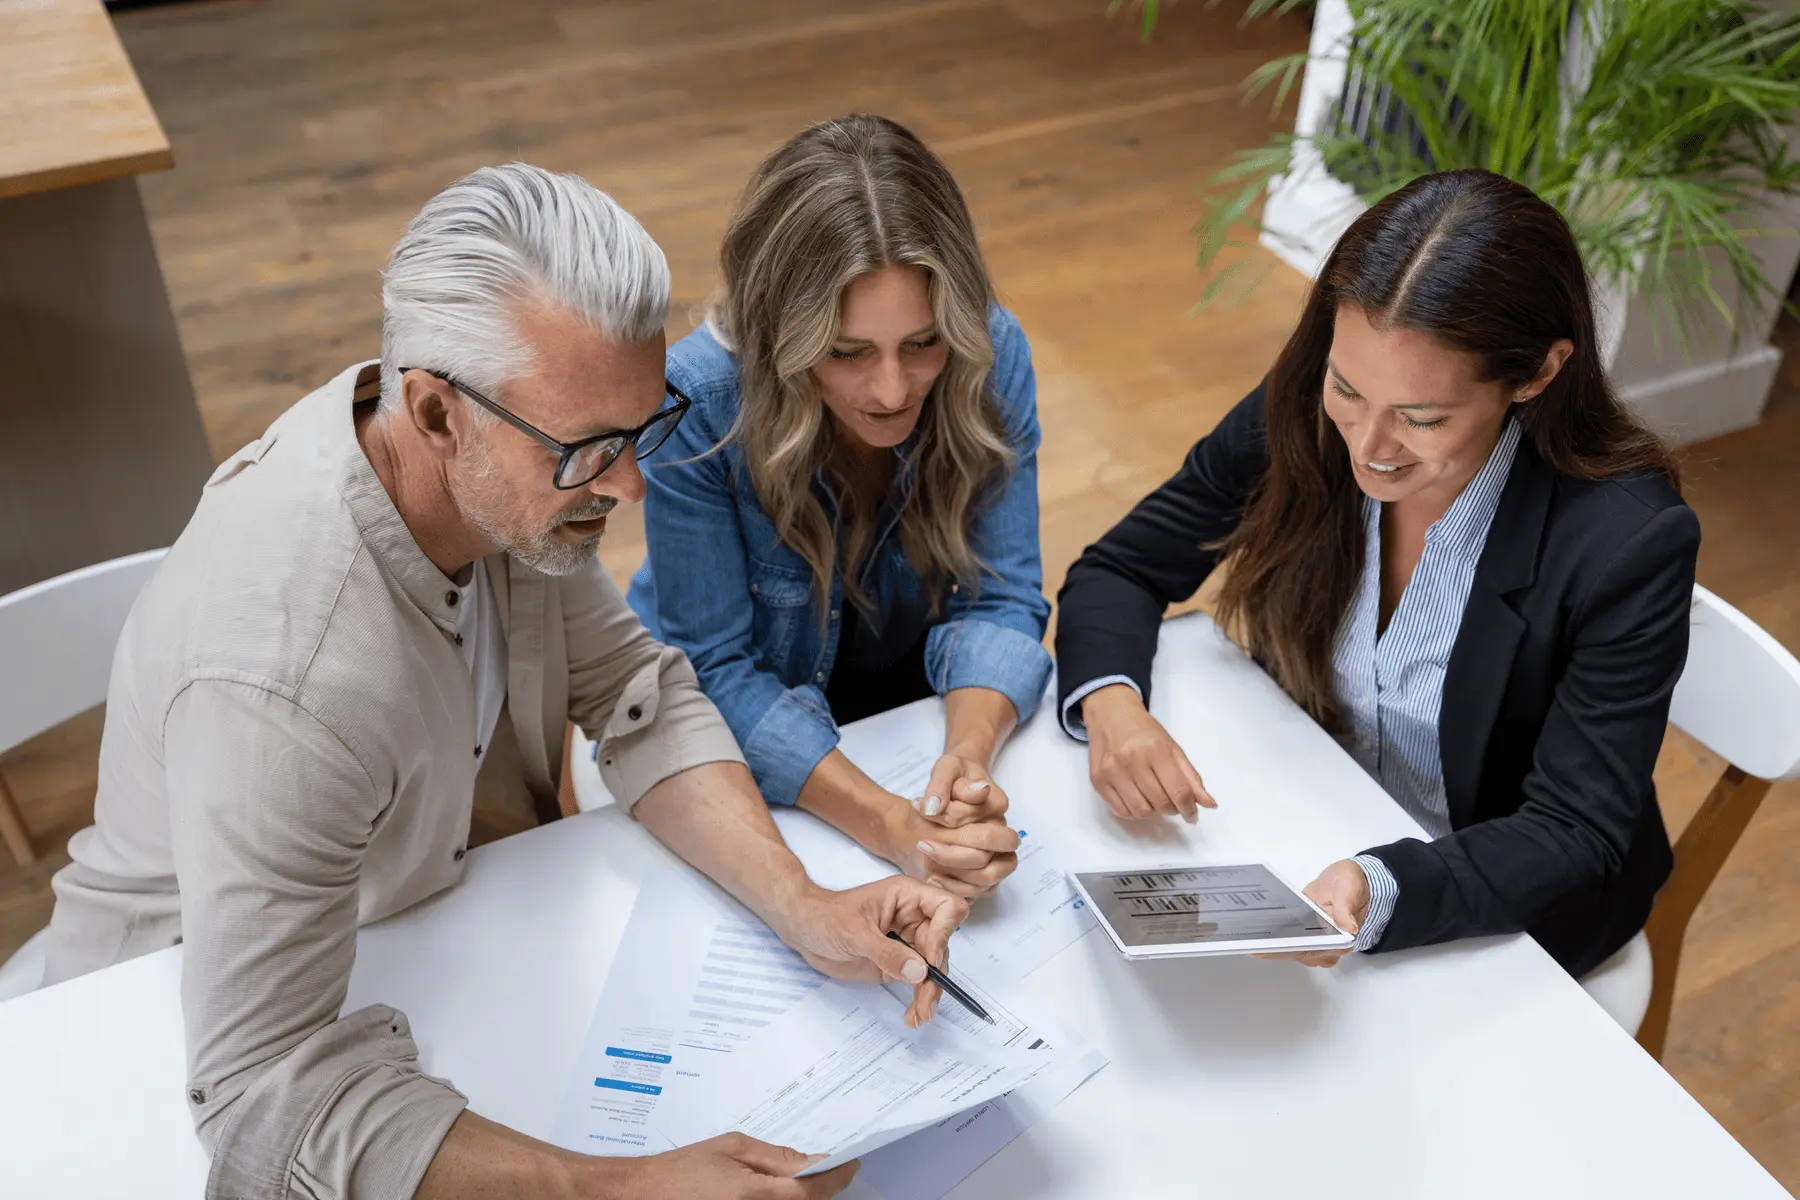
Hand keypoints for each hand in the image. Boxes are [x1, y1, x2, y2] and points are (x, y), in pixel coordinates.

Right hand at [607, 1133, 857, 1198]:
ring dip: (802, 1198)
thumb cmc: (683, 1170)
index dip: (836, 1178)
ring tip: (804, 1177)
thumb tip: (808, 1160)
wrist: (644, 1194)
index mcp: (754, 1193)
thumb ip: (773, 1155)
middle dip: (820, 1188)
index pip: (811, 1192)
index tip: (851, 1165)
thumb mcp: (731, 1147)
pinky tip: (780, 1190)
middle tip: (829, 1167)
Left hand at [774, 875, 969, 1025]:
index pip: (947, 907)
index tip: (930, 959)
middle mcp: (914, 918)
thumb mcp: (854, 933)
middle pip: (944, 945)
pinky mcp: (899, 963)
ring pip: (934, 968)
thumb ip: (886, 952)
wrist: (804, 930)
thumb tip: (919, 972)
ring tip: (919, 1015)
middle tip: (924, 999)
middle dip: (936, 974)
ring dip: (930, 993)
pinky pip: (919, 982)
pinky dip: (919, 999)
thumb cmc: (824, 917)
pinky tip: (913, 1015)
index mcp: (907, 896)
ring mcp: (908, 942)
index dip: (945, 932)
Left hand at [888, 753, 1018, 896]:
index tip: (921, 810)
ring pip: (988, 878)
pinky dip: (957, 889)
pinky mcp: (990, 869)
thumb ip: (940, 785)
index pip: (974, 818)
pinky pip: (981, 890)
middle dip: (952, 855)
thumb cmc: (954, 775)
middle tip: (922, 845)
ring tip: (926, 865)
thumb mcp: (945, 769)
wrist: (955, 787)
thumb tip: (934, 807)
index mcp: (997, 804)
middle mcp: (1003, 831)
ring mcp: (1000, 852)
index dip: (948, 819)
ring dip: (955, 875)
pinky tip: (933, 878)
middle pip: (987, 856)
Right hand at [1081, 684, 1215, 821]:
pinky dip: (1134, 812)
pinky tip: (1138, 800)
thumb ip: (1191, 777)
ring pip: (1141, 812)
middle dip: (1172, 809)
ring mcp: (1112, 772)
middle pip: (1160, 804)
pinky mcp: (1098, 781)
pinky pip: (1120, 811)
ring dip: (1153, 812)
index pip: (1178, 791)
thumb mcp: (1173, 747)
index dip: (1189, 808)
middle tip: (1172, 802)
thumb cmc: (1144, 731)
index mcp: (1155, 750)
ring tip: (1154, 799)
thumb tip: (1209, 804)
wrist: (1111, 715)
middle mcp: (1131, 761)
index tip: (1192, 814)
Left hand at [1252, 859, 1368, 968]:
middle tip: (1248, 941)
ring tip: (1247, 936)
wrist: (1346, 879)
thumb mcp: (1350, 889)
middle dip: (1272, 948)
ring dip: (1270, 944)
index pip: (1312, 949)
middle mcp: (1328, 946)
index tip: (1266, 947)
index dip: (1288, 949)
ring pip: (1289, 948)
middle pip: (1297, 952)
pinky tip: (1256, 930)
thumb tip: (1349, 927)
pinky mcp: (1305, 936)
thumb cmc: (1351, 883)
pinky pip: (1287, 940)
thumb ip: (1347, 908)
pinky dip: (1272, 936)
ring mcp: (1316, 943)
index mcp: (1342, 939)